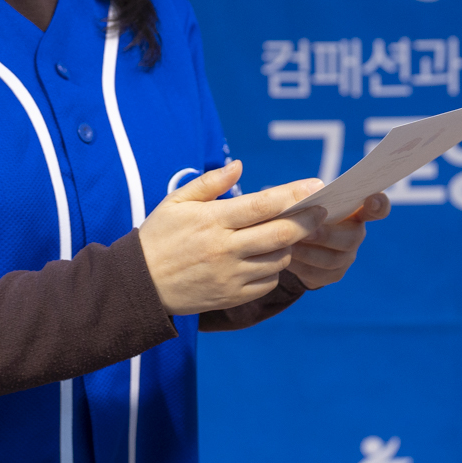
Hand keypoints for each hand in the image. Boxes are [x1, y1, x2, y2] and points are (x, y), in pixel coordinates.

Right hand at [139, 161, 318, 314]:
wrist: (139, 286)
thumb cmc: (159, 237)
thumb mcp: (176, 202)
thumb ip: (210, 183)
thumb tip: (240, 166)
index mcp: (212, 221)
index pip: (262, 205)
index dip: (293, 194)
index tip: (316, 186)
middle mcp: (225, 249)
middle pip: (280, 234)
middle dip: (308, 221)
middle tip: (322, 210)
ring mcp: (230, 276)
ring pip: (278, 259)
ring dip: (288, 246)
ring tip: (283, 235)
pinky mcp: (232, 297)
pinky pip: (268, 282)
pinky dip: (273, 269)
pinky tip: (264, 259)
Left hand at [287, 192, 390, 288]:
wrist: (297, 244)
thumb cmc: (303, 214)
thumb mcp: (306, 204)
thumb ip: (311, 198)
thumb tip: (308, 193)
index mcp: (355, 211)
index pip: (378, 208)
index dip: (379, 204)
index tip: (372, 199)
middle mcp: (355, 235)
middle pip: (352, 238)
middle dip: (327, 235)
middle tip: (305, 232)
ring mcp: (346, 257)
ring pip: (332, 259)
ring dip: (308, 252)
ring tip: (287, 244)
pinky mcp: (332, 275)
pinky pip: (317, 273)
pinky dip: (299, 265)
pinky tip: (284, 257)